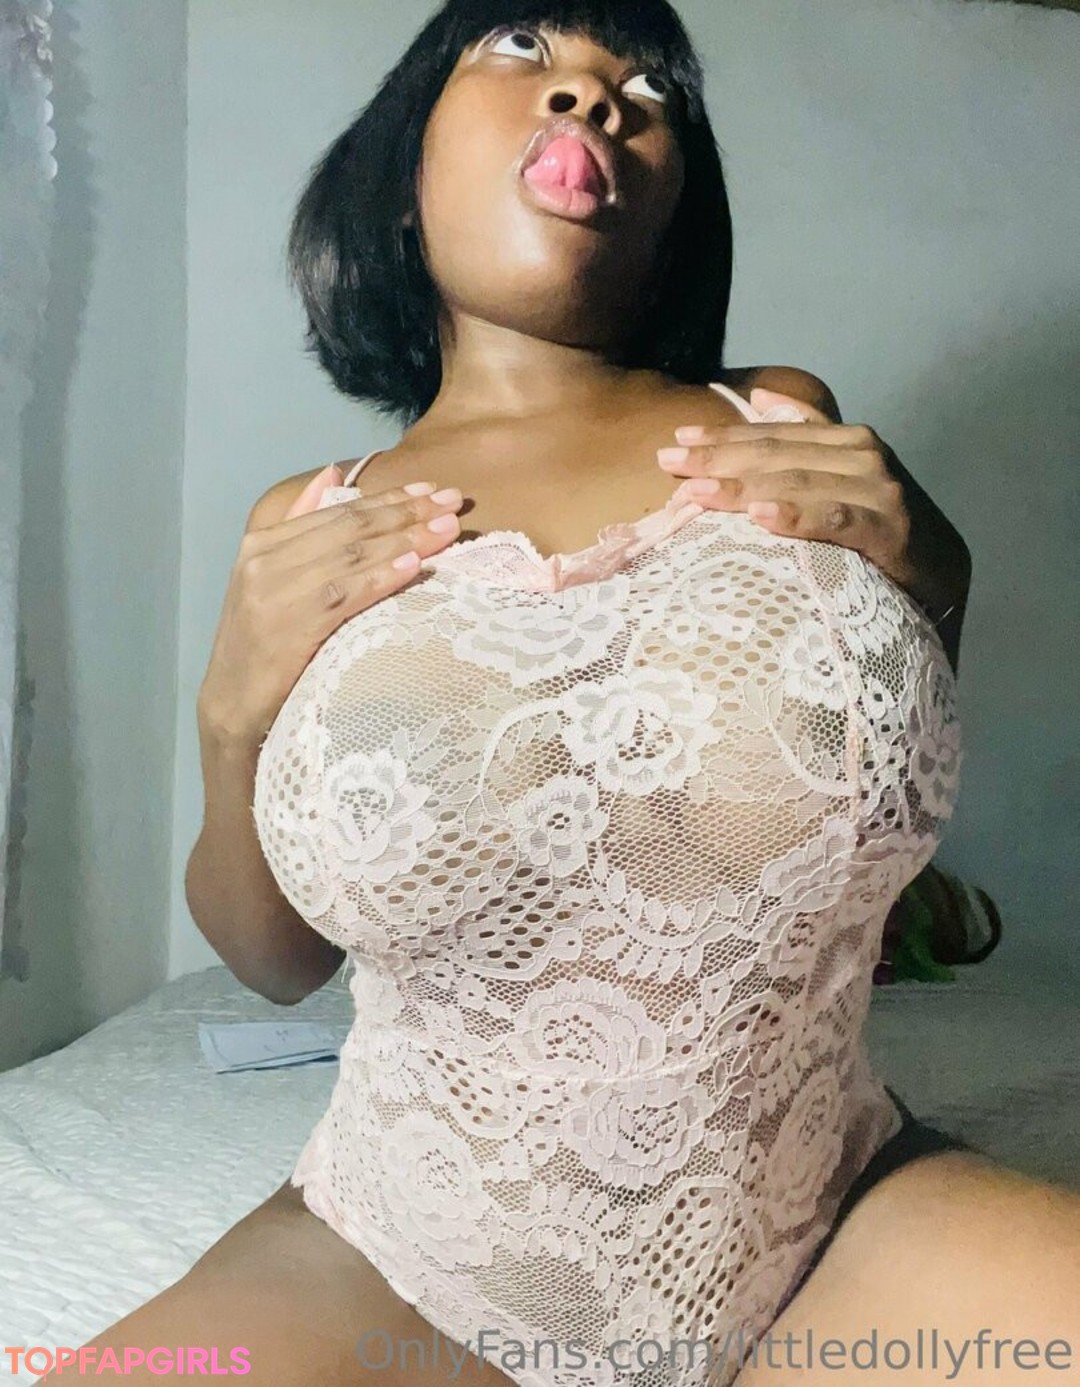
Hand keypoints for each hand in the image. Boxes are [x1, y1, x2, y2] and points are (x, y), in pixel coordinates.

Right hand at [197, 467, 464, 743]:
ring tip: (445, 529)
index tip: (431, 488)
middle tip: (452, 501)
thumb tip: (333, 471)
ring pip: (350, 556)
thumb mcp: (276, 578)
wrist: (230, 706)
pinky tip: (412, 565)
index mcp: (263, 542)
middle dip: (406, 513)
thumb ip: (302, 525)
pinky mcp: (286, 628)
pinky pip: (343, 595)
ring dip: (404, 539)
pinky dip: (379, 576)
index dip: (389, 498)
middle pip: (349, 528)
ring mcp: (273, 593)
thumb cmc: (264, 645)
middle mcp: (264, 560)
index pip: (338, 511)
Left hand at [657, 386, 970, 634]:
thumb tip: (759, 400)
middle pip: (778, 455)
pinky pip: (836, 520)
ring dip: (744, 486)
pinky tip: (761, 517)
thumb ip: (803, 445)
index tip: (676, 440)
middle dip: (719, 457)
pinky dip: (798, 516)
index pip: (773, 435)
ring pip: (799, 483)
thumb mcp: (841, 485)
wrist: (944, 582)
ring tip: (697, 492)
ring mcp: (878, 492)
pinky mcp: (891, 531)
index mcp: (845, 443)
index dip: (723, 436)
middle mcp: (863, 457)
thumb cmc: (880, 536)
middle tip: (669, 462)